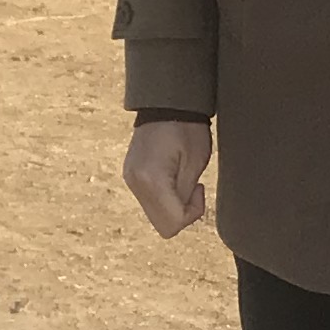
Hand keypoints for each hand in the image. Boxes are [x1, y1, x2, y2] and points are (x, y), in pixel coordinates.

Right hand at [124, 118, 213, 239]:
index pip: (172, 224)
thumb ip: (185, 196)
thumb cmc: (187, 130)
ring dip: (172, 204)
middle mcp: (135, 183)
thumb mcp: (195, 165)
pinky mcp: (130, 175)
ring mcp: (129, 179)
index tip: (200, 189)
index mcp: (152, 180)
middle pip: (162, 224)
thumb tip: (181, 216)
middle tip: (194, 186)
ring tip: (182, 178)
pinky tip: (171, 176)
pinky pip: (149, 200)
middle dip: (182, 212)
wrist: (167, 105)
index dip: (192, 214)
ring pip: (155, 214)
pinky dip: (163, 197)